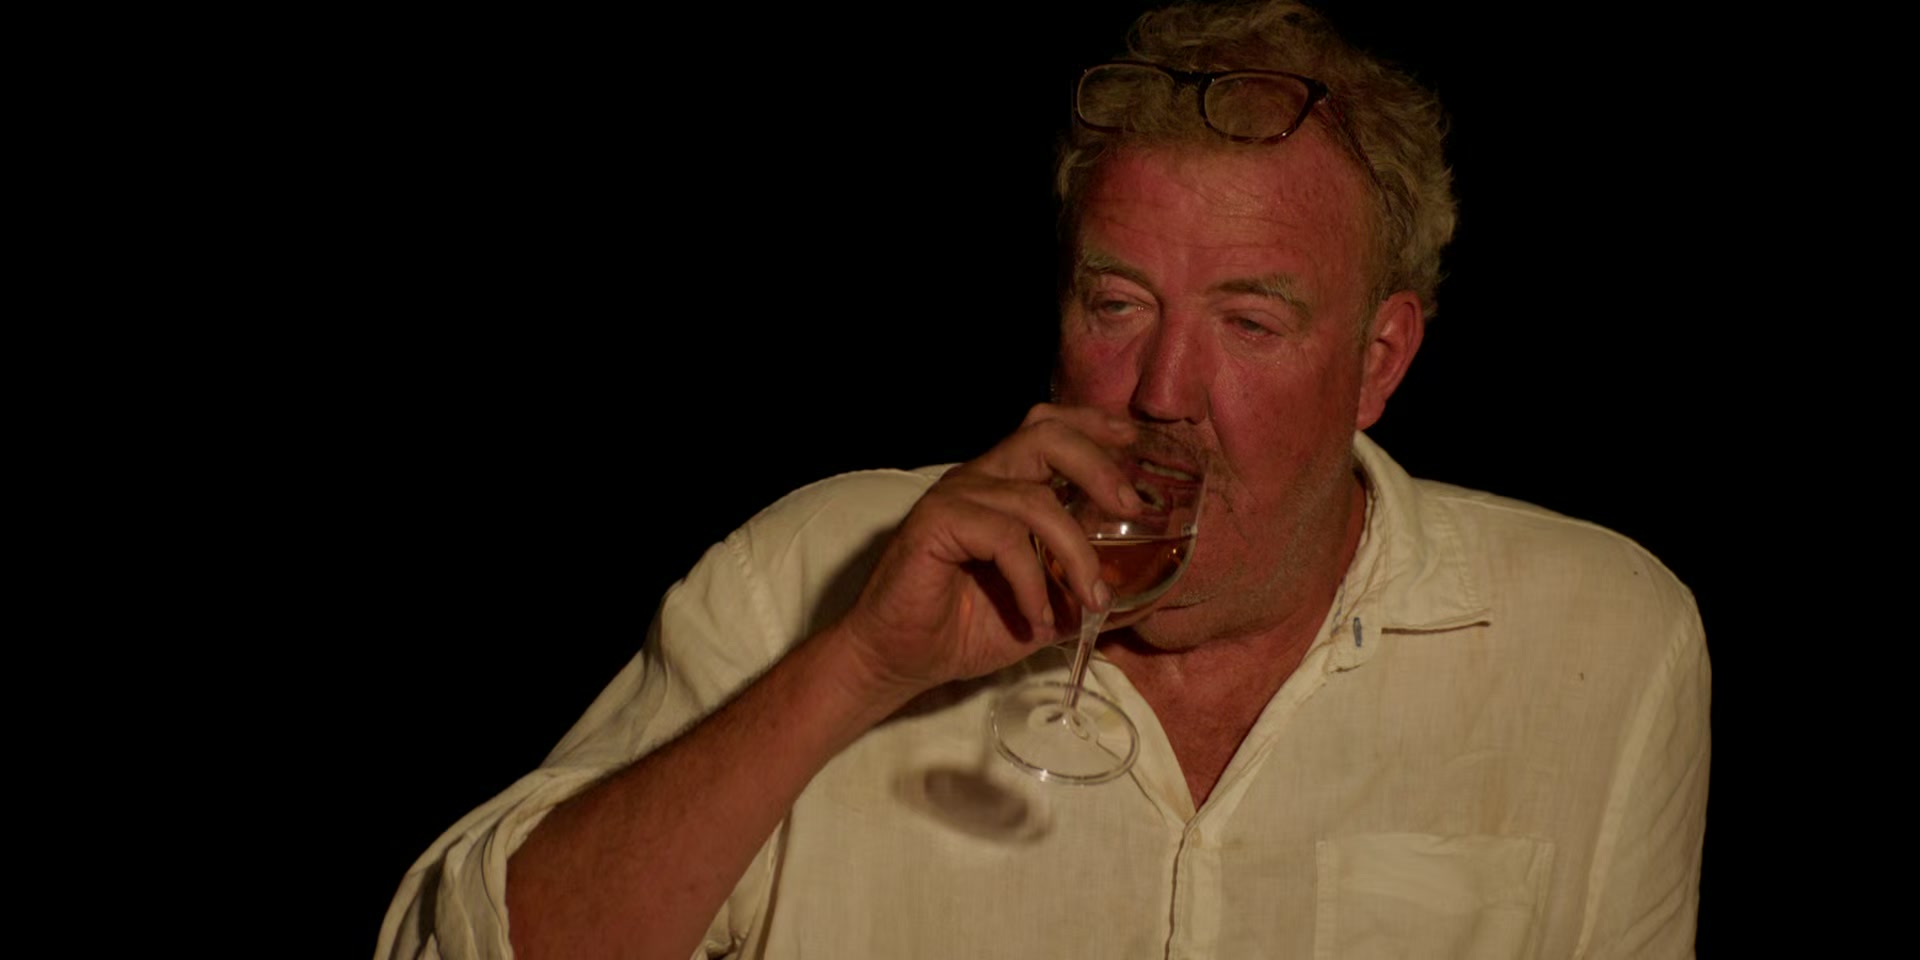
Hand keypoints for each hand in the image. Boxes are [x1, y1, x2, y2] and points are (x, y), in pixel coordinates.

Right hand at [827, 405, 1143, 700]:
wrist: (900, 659)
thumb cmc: (966, 629)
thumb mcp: (1045, 608)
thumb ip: (1082, 590)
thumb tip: (1144, 595)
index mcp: (1002, 486)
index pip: (1049, 429)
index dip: (1094, 427)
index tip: (1136, 442)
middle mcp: (979, 480)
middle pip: (1045, 435)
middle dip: (1098, 464)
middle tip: (1130, 508)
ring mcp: (955, 497)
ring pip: (1035, 498)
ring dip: (1075, 553)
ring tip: (1090, 600)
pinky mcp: (935, 523)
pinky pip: (1005, 539)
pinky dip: (1033, 581)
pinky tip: (1038, 616)